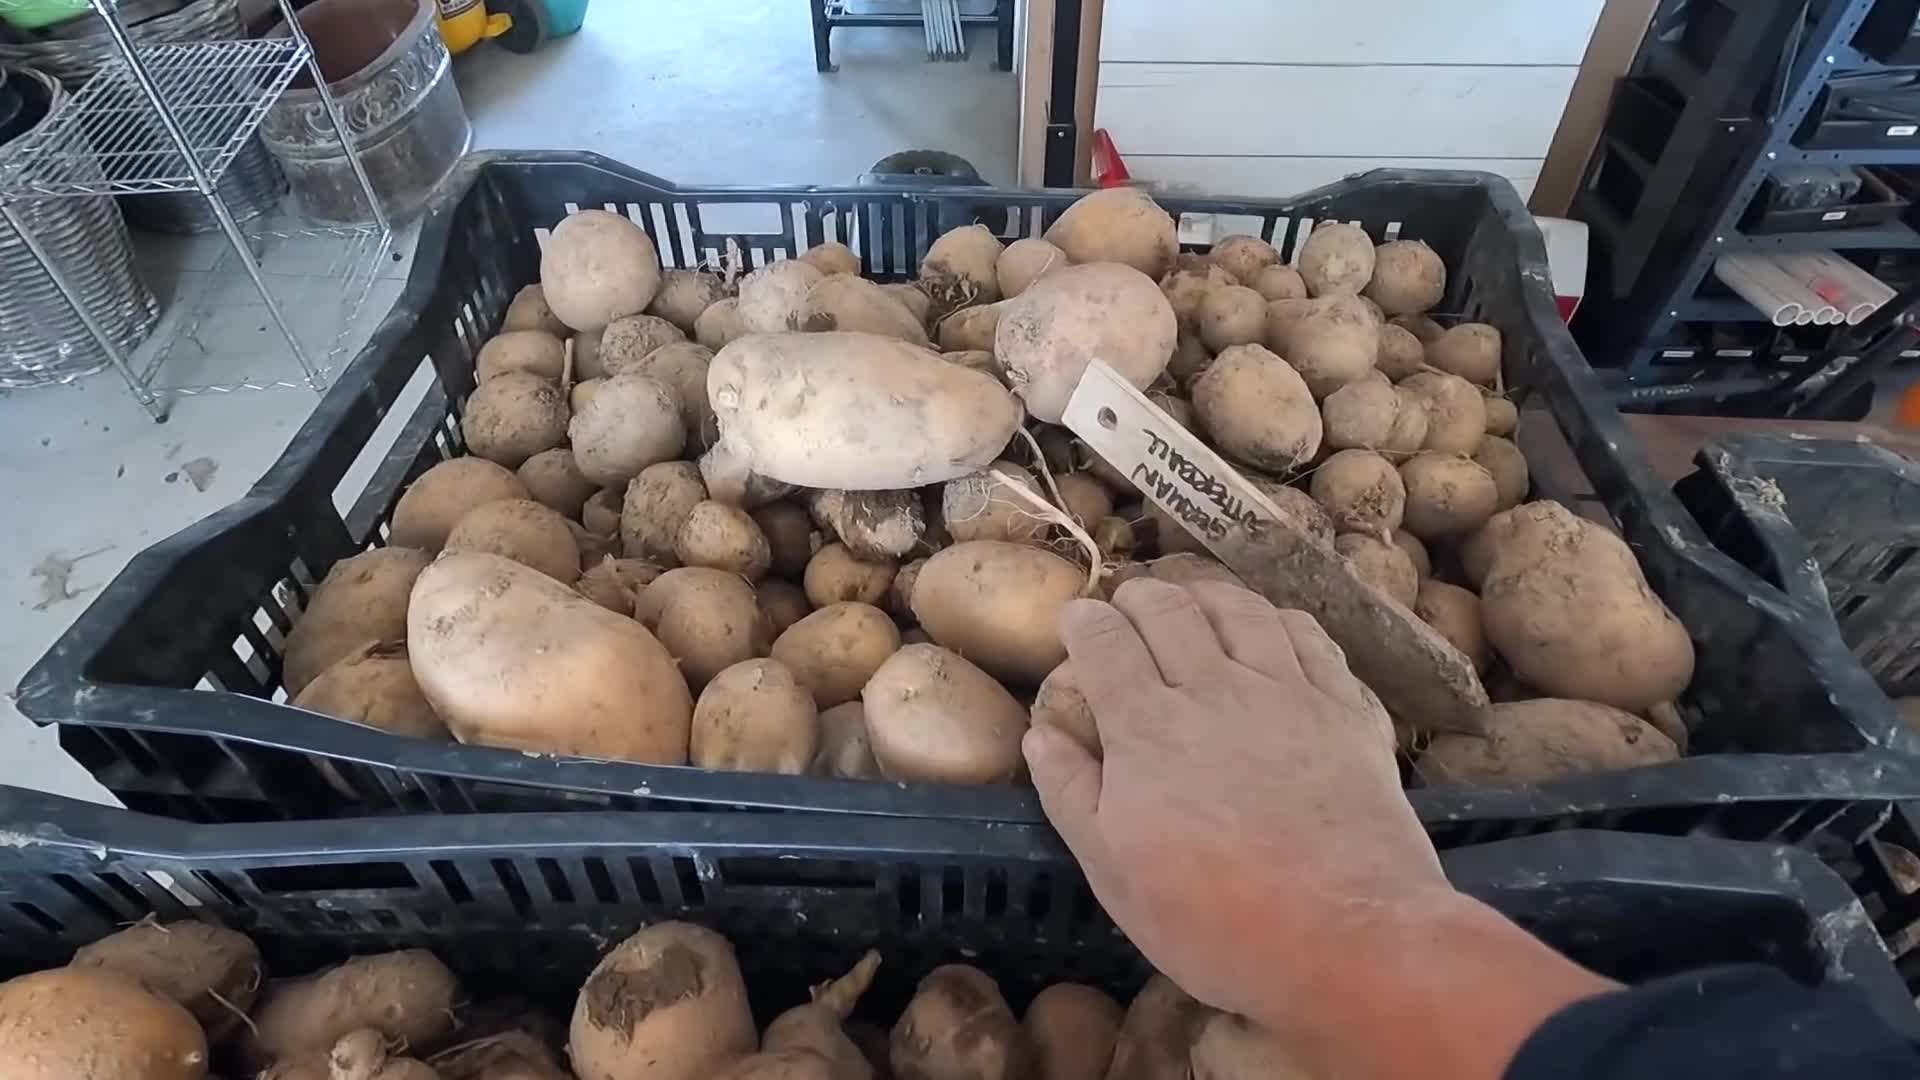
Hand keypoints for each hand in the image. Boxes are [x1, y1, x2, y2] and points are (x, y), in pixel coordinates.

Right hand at [1023, 578, 1446, 1018]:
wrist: (1347, 937)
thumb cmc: (1214, 921)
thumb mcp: (1114, 873)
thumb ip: (1070, 793)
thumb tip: (1039, 732)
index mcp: (1146, 727)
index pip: (1105, 642)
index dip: (1084, 622)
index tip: (1077, 619)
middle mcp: (1214, 688)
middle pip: (1170, 609)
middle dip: (1138, 596)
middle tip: (1127, 605)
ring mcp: (1287, 691)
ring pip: (1241, 609)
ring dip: (1206, 594)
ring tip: (1192, 599)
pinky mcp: (1345, 708)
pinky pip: (1307, 636)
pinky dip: (1276, 618)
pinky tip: (1271, 628)